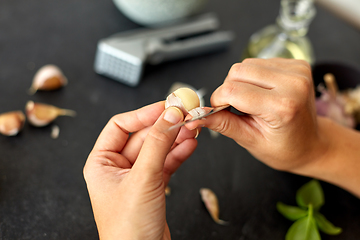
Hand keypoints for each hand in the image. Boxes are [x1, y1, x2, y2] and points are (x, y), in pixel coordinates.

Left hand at [84, 102, 197, 239]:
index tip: (166, 106)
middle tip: (185, 115)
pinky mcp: (152, 186)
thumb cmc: (128, 229)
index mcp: (101, 162)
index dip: (144, 114)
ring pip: (157, 149)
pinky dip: (178, 154)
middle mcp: (117, 168)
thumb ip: (157, 143)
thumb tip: (170, 115)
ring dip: (175, 139)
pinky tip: (190, 145)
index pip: (121, 126)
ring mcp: (136, 177)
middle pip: (143, 136)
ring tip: (193, 129)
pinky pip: (165, 163)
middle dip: (165, 126)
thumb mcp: (143, 179)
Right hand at [186, 58, 326, 172]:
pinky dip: (254, 77)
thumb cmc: (285, 148)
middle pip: (237, 72)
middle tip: (238, 109)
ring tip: (253, 102)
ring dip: (241, 82)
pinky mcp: (297, 64)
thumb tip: (197, 116)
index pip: (232, 91)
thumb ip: (223, 124)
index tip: (219, 112)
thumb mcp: (251, 141)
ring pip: (246, 64)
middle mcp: (293, 83)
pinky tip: (263, 92)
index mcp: (282, 106)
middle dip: (229, 90)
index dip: (218, 101)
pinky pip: (260, 62)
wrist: (313, 144)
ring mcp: (297, 70)